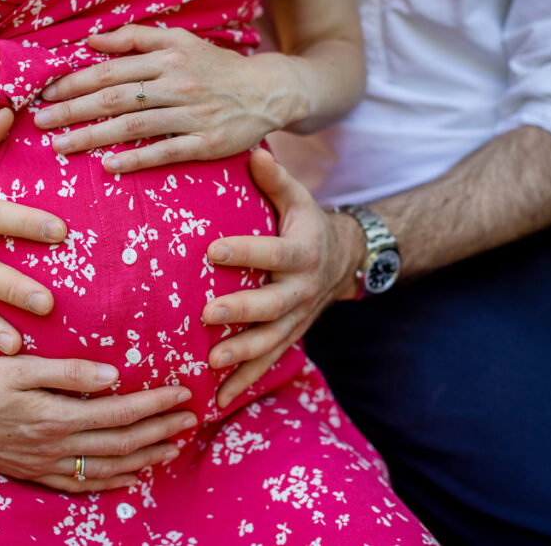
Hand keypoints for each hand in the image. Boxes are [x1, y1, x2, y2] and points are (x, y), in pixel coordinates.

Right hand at [0, 355, 196, 492]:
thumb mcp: (19, 367)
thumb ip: (68, 371)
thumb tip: (113, 375)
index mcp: (56, 417)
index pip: (120, 412)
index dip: (155, 404)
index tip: (182, 393)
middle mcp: (56, 446)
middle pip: (122, 443)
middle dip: (161, 432)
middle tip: (191, 419)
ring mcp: (46, 465)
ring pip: (107, 468)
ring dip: (145, 458)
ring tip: (173, 447)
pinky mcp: (35, 474)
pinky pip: (81, 485)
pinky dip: (111, 482)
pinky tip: (129, 477)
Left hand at [33, 25, 305, 172]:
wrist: (267, 91)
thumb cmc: (215, 67)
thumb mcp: (180, 40)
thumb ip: (135, 38)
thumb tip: (91, 41)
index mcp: (167, 57)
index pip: (111, 69)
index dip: (75, 82)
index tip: (46, 94)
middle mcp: (177, 84)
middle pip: (115, 98)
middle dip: (73, 110)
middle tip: (41, 123)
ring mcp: (192, 115)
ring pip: (133, 126)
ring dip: (93, 137)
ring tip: (61, 147)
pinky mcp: (207, 143)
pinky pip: (165, 152)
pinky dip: (135, 159)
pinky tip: (109, 166)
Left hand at [201, 149, 363, 407]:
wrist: (342, 262)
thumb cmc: (306, 224)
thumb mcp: (297, 199)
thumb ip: (275, 180)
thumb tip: (252, 151)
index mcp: (301, 254)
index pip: (273, 253)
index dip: (246, 252)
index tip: (213, 249)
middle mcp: (301, 291)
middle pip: (272, 305)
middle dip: (241, 311)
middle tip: (207, 313)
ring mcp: (296, 320)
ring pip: (271, 341)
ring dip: (242, 355)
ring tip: (212, 363)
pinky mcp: (289, 339)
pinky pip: (267, 364)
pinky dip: (244, 383)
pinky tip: (217, 400)